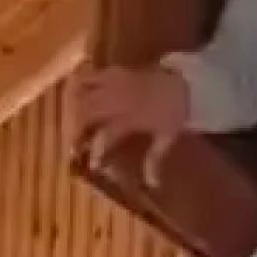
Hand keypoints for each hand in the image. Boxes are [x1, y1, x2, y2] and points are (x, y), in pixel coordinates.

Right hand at [71, 62, 190, 186]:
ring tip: (72, 122)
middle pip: (86, 113)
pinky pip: (88, 75)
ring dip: (74, 108)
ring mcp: (113, 83)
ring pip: (81, 93)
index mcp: (130, 118)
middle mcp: (117, 100)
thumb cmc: (175, 113)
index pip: (105, 137)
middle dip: (76, 130)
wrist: (183, 84)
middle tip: (76, 144)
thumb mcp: (166, 138)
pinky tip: (76, 97)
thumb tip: (153, 185)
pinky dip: (79, 85)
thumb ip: (154, 160)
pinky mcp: (112, 71)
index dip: (96, 152)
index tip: (93, 166)